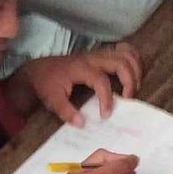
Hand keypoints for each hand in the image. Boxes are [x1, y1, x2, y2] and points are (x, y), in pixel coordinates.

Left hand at [19, 45, 141, 126]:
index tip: (106, 115)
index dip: (107, 99)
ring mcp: (97, 53)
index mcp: (80, 68)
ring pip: (125, 52)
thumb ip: (66, 112)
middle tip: (129, 98)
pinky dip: (132, 58)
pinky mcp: (99, 54)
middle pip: (120, 62)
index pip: (101, 81)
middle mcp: (92, 58)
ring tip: (135, 86)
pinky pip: (122, 49)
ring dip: (135, 68)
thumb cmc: (45, 83)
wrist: (38, 69)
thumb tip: (82, 123)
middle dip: (130, 81)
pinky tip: (133, 72)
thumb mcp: (52, 99)